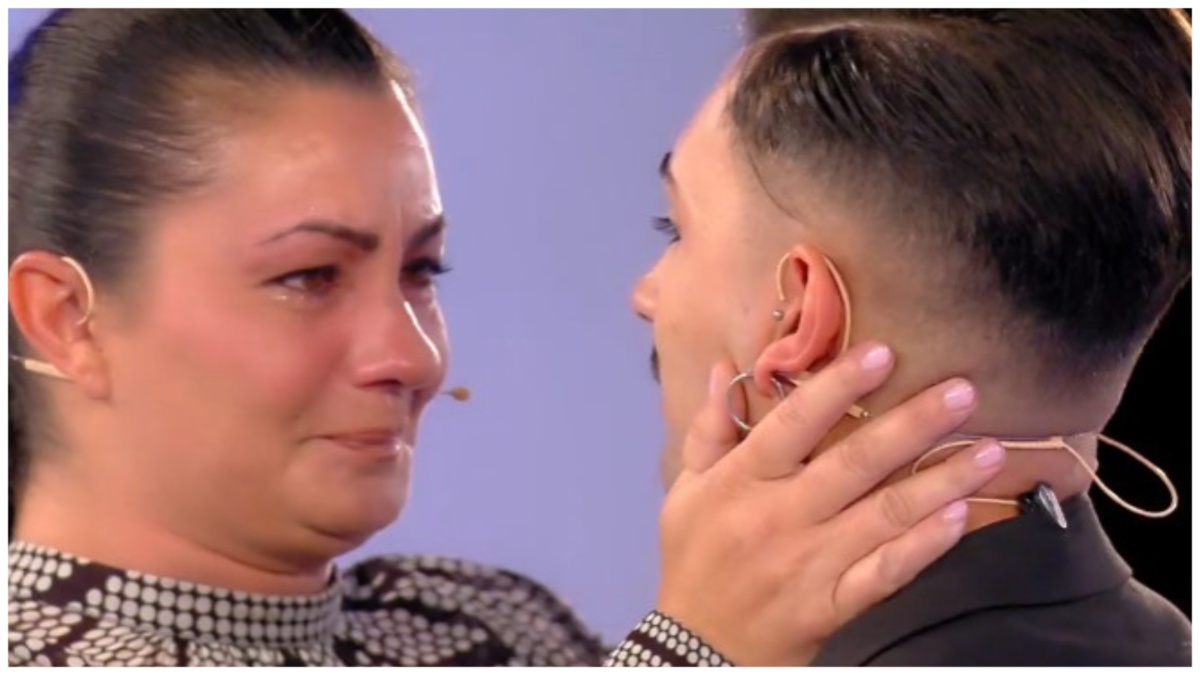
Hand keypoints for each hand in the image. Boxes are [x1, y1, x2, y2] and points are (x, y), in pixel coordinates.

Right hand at [656, 341, 1004, 665]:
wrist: (696, 645)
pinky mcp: (832, 603)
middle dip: (913, 424)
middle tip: (963, 392)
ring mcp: (810, 562)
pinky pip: (886, 572)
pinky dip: (924, 546)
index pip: (794, 423)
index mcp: (742, 480)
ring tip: (989, 451)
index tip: (882, 352)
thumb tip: (725, 368)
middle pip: (855, 463)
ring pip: (884, 515)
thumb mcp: (686, 489)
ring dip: (941, 480)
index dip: (839, 386)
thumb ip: (710, 428)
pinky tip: (960, 518)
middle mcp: (780, 516)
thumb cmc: (693, 557)